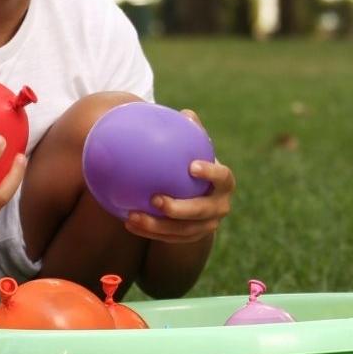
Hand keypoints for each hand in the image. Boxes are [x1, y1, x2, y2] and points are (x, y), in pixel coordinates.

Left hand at [124, 109, 234, 243]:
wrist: (198, 195)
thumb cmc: (193, 163)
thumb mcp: (195, 149)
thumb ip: (191, 132)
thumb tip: (185, 114)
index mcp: (224, 183)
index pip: (223, 177)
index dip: (211, 173)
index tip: (191, 166)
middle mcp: (220, 206)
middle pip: (201, 211)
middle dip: (179, 208)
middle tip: (155, 199)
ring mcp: (207, 225)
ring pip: (183, 230)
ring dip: (157, 225)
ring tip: (132, 216)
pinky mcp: (191, 237)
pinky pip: (170, 238)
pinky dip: (150, 232)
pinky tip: (128, 223)